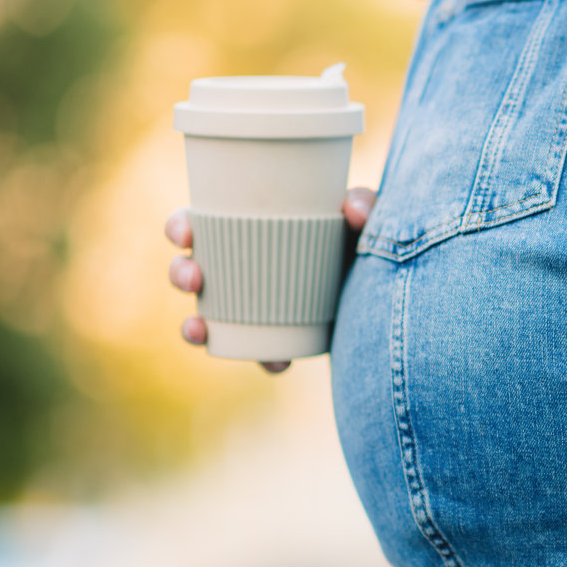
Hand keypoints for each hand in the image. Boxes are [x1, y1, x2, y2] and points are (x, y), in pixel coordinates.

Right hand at [166, 187, 376, 371]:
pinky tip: (274, 363)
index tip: (185, 233)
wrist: (385, 286)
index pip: (200, 223)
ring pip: (210, 316)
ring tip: (198, 327)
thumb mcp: (364, 217)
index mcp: (247, 231)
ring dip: (193, 325)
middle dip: (181, 274)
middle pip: (192, 269)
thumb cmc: (360, 238)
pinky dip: (264, 359)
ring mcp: (255, 306)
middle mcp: (242, 269)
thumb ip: (365, 203)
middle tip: (194, 278)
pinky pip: (263, 352)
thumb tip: (350, 208)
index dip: (180, 226)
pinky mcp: (284, 335)